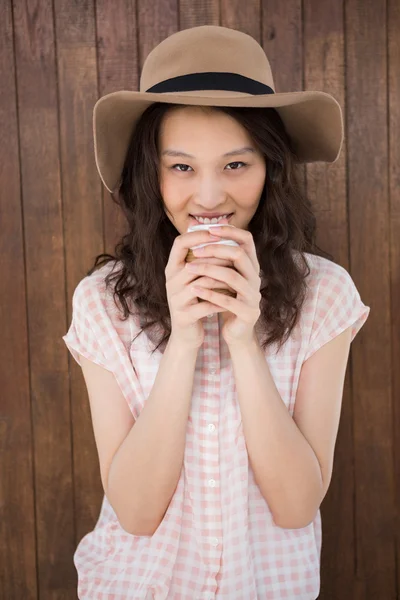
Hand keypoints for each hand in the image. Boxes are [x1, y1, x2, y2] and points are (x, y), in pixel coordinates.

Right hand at [165, 229, 228, 349]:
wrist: (186, 334)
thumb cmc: (195, 301)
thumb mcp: (194, 278)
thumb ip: (203, 258)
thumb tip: (222, 231)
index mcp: (172, 268)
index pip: (180, 242)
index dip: (199, 235)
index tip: (218, 233)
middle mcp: (170, 281)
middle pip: (195, 262)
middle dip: (218, 259)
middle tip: (237, 258)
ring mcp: (175, 299)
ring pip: (202, 283)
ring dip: (223, 281)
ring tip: (238, 280)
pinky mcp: (184, 316)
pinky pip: (206, 305)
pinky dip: (221, 301)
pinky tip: (233, 300)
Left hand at [184, 225, 261, 345]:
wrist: (237, 332)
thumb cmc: (228, 300)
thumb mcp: (226, 277)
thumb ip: (221, 259)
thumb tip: (205, 231)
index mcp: (252, 266)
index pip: (247, 240)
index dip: (230, 231)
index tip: (209, 229)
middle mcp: (256, 278)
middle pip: (239, 255)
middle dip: (215, 250)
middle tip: (194, 251)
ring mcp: (254, 296)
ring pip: (232, 277)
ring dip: (208, 270)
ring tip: (188, 269)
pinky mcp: (248, 313)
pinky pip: (228, 301)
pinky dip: (210, 294)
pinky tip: (194, 289)